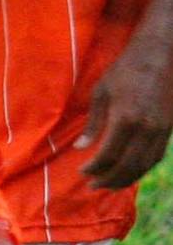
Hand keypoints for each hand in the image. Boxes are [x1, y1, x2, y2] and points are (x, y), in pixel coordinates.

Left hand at [76, 37, 172, 187]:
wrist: (157, 58)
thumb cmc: (123, 71)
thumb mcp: (101, 92)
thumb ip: (93, 123)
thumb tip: (80, 147)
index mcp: (125, 119)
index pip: (109, 154)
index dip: (95, 167)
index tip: (82, 172)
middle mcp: (146, 130)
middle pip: (128, 167)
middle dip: (109, 180)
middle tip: (93, 186)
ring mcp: (160, 132)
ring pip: (144, 166)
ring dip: (126, 179)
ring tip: (109, 184)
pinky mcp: (169, 131)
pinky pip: (155, 158)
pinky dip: (141, 169)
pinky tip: (129, 172)